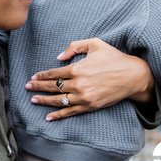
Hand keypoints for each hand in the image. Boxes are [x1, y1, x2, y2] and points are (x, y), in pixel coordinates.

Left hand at [26, 38, 153, 120]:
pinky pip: (70, 112)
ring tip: (33, 99)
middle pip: (53, 87)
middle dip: (38, 87)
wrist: (133, 76)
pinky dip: (58, 115)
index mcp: (78, 68)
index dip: (42, 76)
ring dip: (44, 101)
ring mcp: (84, 97)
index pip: (54, 73)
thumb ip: (74, 46)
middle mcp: (79, 84)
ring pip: (59, 101)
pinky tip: (48, 116)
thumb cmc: (114, 57)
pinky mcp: (90, 106)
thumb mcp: (95, 44)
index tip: (33, 77)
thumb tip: (58, 57)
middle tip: (27, 87)